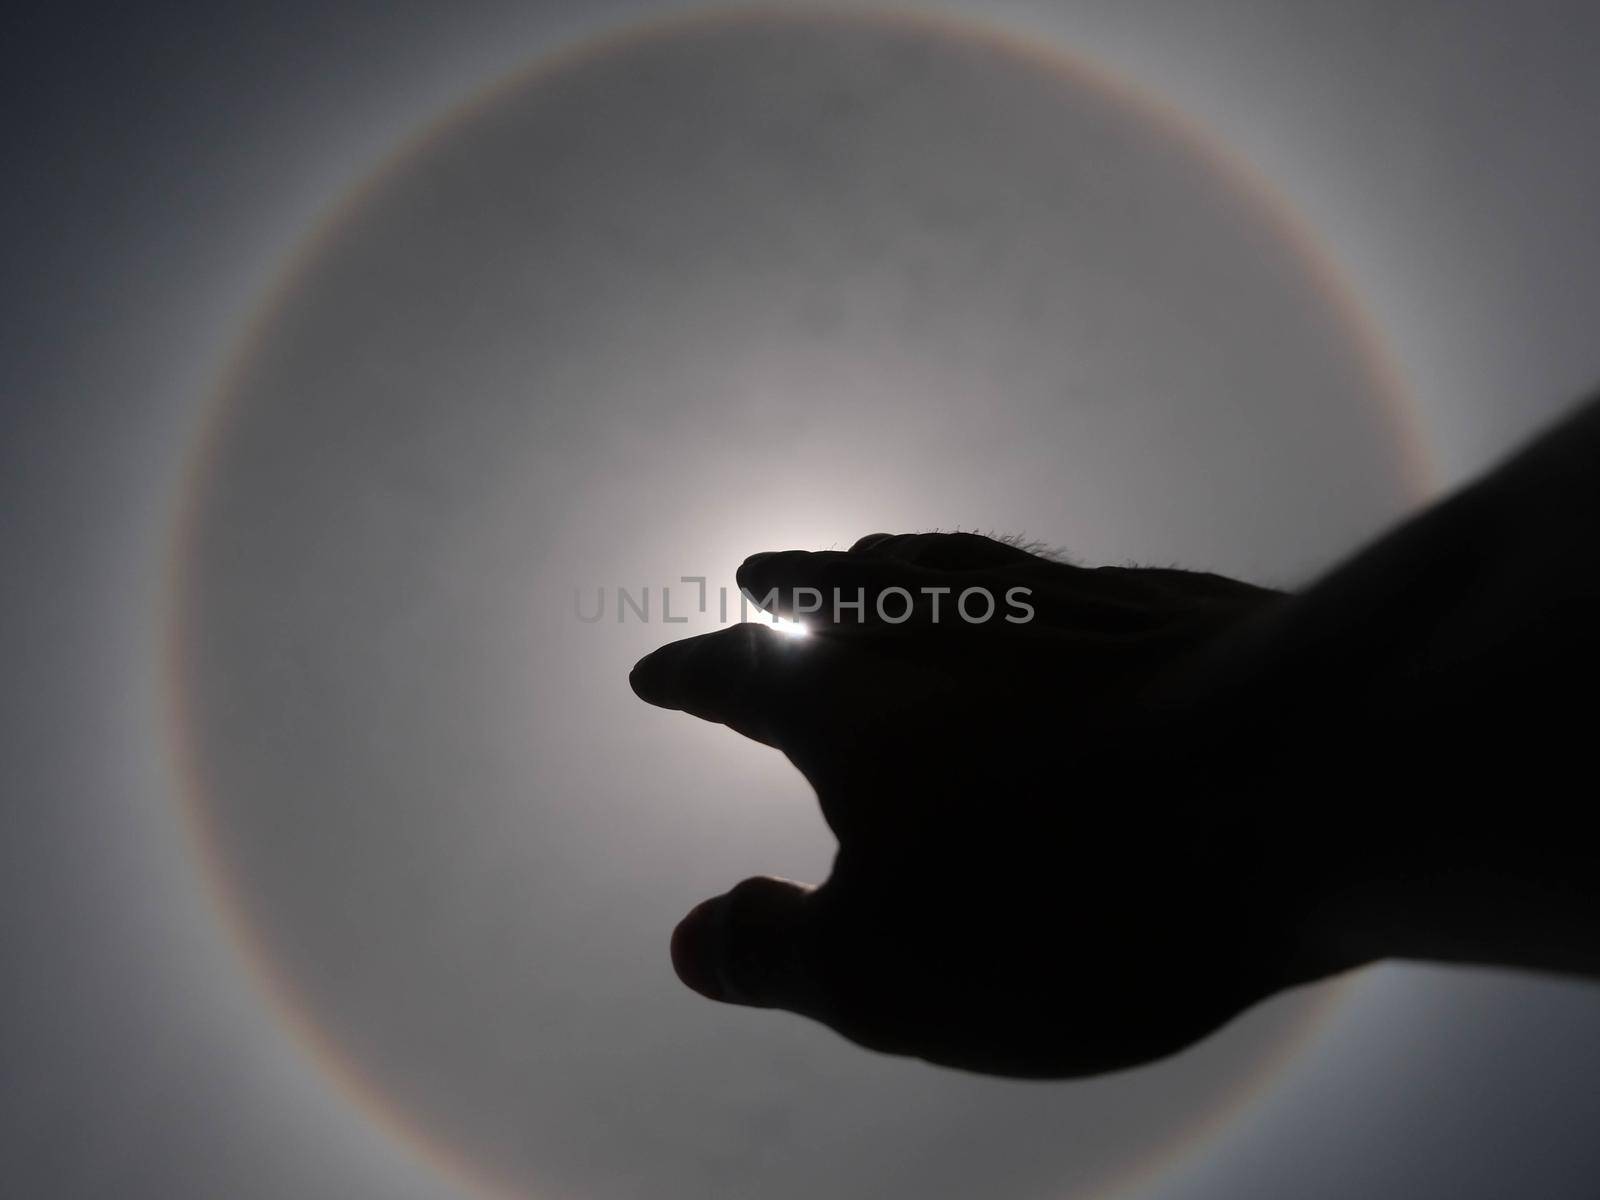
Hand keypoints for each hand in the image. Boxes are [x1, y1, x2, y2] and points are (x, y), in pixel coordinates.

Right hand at [630, 532, 1348, 1076]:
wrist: (1300, 781)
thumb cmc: (1071, 890)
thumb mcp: (891, 971)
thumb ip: (777, 955)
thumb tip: (691, 942)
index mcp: (855, 703)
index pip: (745, 677)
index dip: (694, 678)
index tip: (654, 672)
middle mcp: (945, 624)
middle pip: (844, 592)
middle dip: (790, 592)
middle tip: (754, 576)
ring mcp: (1058, 604)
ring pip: (946, 567)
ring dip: (887, 566)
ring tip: (863, 555)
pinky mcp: (1161, 609)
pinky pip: (1049, 582)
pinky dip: (1008, 587)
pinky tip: (1037, 598)